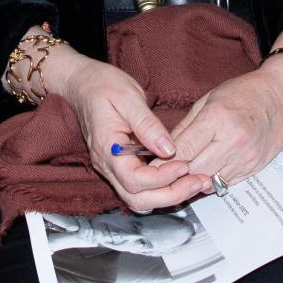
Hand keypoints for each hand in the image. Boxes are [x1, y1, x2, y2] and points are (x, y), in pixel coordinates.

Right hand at [40, 45, 202, 212]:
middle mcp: (107, 165)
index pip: (135, 180)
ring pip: (138, 199)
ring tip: (193, 182)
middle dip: (170, 195)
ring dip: (167, 196)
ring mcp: (112, 168)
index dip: (162, 178)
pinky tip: (179, 177)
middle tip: (197, 182)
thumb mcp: (129, 97)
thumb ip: (148, 125)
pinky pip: (140, 188)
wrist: (85, 83)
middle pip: (138, 199)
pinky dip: (161, 189)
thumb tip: (169, 149)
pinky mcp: (121, 166)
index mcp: (107, 149)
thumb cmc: (103, 86)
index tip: (185, 165)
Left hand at [168, 61, 282, 195]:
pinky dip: (213, 180)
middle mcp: (233, 141)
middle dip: (177, 174)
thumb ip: (186, 127)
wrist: (282, 97)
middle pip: (194, 170)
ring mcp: (246, 157)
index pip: (182, 150)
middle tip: (164, 173)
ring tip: (184, 173)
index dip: (163, 163)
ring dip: (194, 180)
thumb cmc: (244, 93)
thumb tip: (164, 149)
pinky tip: (207, 170)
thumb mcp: (208, 100)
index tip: (151, 168)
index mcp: (217, 119)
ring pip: (209, 182)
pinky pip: (226, 183)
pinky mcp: (254, 167)